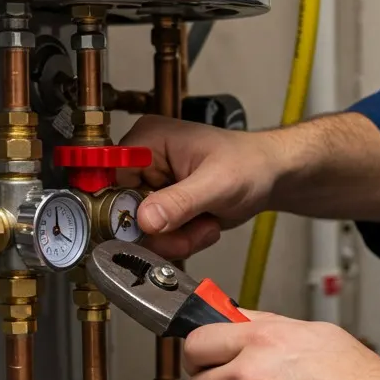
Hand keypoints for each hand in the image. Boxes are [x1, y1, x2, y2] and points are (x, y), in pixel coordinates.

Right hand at [118, 116, 288, 258]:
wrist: (270, 176)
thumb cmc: (250, 163)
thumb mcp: (217, 183)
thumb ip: (180, 202)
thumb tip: (145, 219)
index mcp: (148, 140)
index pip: (109, 179)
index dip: (123, 209)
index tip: (145, 227)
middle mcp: (144, 161)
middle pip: (125, 212)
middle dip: (161, 231)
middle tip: (192, 230)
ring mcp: (152, 185)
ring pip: (142, 230)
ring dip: (176, 238)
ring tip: (205, 224)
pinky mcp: (163, 205)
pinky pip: (157, 236)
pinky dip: (182, 239)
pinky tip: (203, 225)